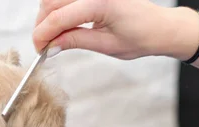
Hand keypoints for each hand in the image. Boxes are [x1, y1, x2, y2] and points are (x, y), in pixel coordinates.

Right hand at [33, 0, 176, 59]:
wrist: (161, 27)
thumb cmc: (141, 37)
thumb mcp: (106, 45)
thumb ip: (75, 41)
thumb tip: (50, 47)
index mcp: (101, 2)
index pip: (59, 17)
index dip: (43, 34)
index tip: (38, 49)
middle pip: (52, 2)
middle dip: (42, 24)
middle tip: (43, 45)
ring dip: (49, 16)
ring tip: (53, 37)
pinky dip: (59, 9)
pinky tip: (63, 24)